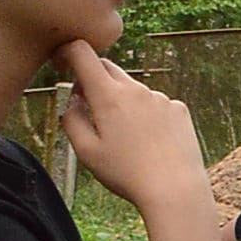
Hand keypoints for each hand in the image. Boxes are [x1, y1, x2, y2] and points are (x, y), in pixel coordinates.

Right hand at [56, 43, 208, 216]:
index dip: (67, 52)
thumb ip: (71, 120)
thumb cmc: (125, 173)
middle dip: (92, 79)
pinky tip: (148, 142)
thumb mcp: (85, 152)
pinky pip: (154, 103)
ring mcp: (161, 97)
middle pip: (108, 68)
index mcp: (109, 96)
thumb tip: (73, 100)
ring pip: (132, 90)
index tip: (61, 63)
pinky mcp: (178, 109)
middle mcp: (136, 89)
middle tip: (88, 107)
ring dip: (121, 101)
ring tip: (124, 139)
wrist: (174, 188)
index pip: (83, 53)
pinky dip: (145, 114)